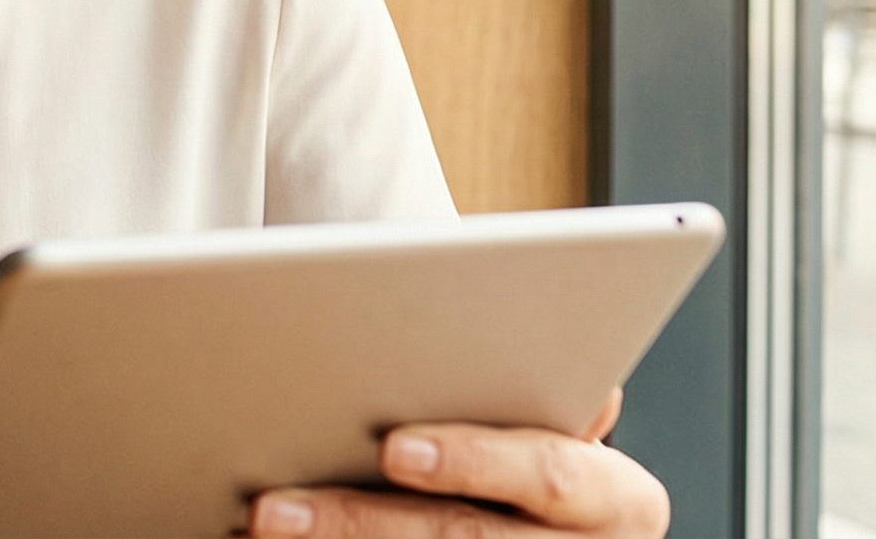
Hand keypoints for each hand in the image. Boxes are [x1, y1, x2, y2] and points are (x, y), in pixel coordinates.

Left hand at [252, 391, 668, 538]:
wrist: (551, 526)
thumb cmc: (537, 449)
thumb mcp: (559, 420)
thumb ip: (540, 384)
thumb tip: (547, 354)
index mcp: (615, 498)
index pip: (547, 473)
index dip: (473, 460)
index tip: (393, 448)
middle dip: (359, 519)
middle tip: (274, 506)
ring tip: (259, 524)